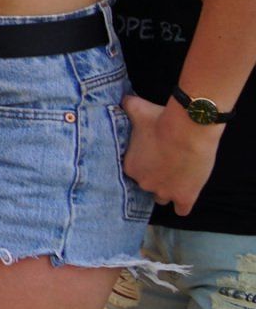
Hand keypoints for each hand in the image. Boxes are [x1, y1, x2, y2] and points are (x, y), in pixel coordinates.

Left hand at [123, 94, 222, 214]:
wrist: (187, 129)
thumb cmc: (159, 119)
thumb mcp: (136, 108)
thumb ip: (125, 105)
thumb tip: (121, 99)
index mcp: (130, 167)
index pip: (133, 172)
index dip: (143, 165)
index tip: (151, 158)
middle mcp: (144, 183)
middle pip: (147, 185)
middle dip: (154, 177)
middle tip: (165, 165)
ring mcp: (165, 192)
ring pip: (162, 197)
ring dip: (168, 190)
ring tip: (175, 179)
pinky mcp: (185, 196)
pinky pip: (181, 209)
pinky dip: (183, 205)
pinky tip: (185, 197)